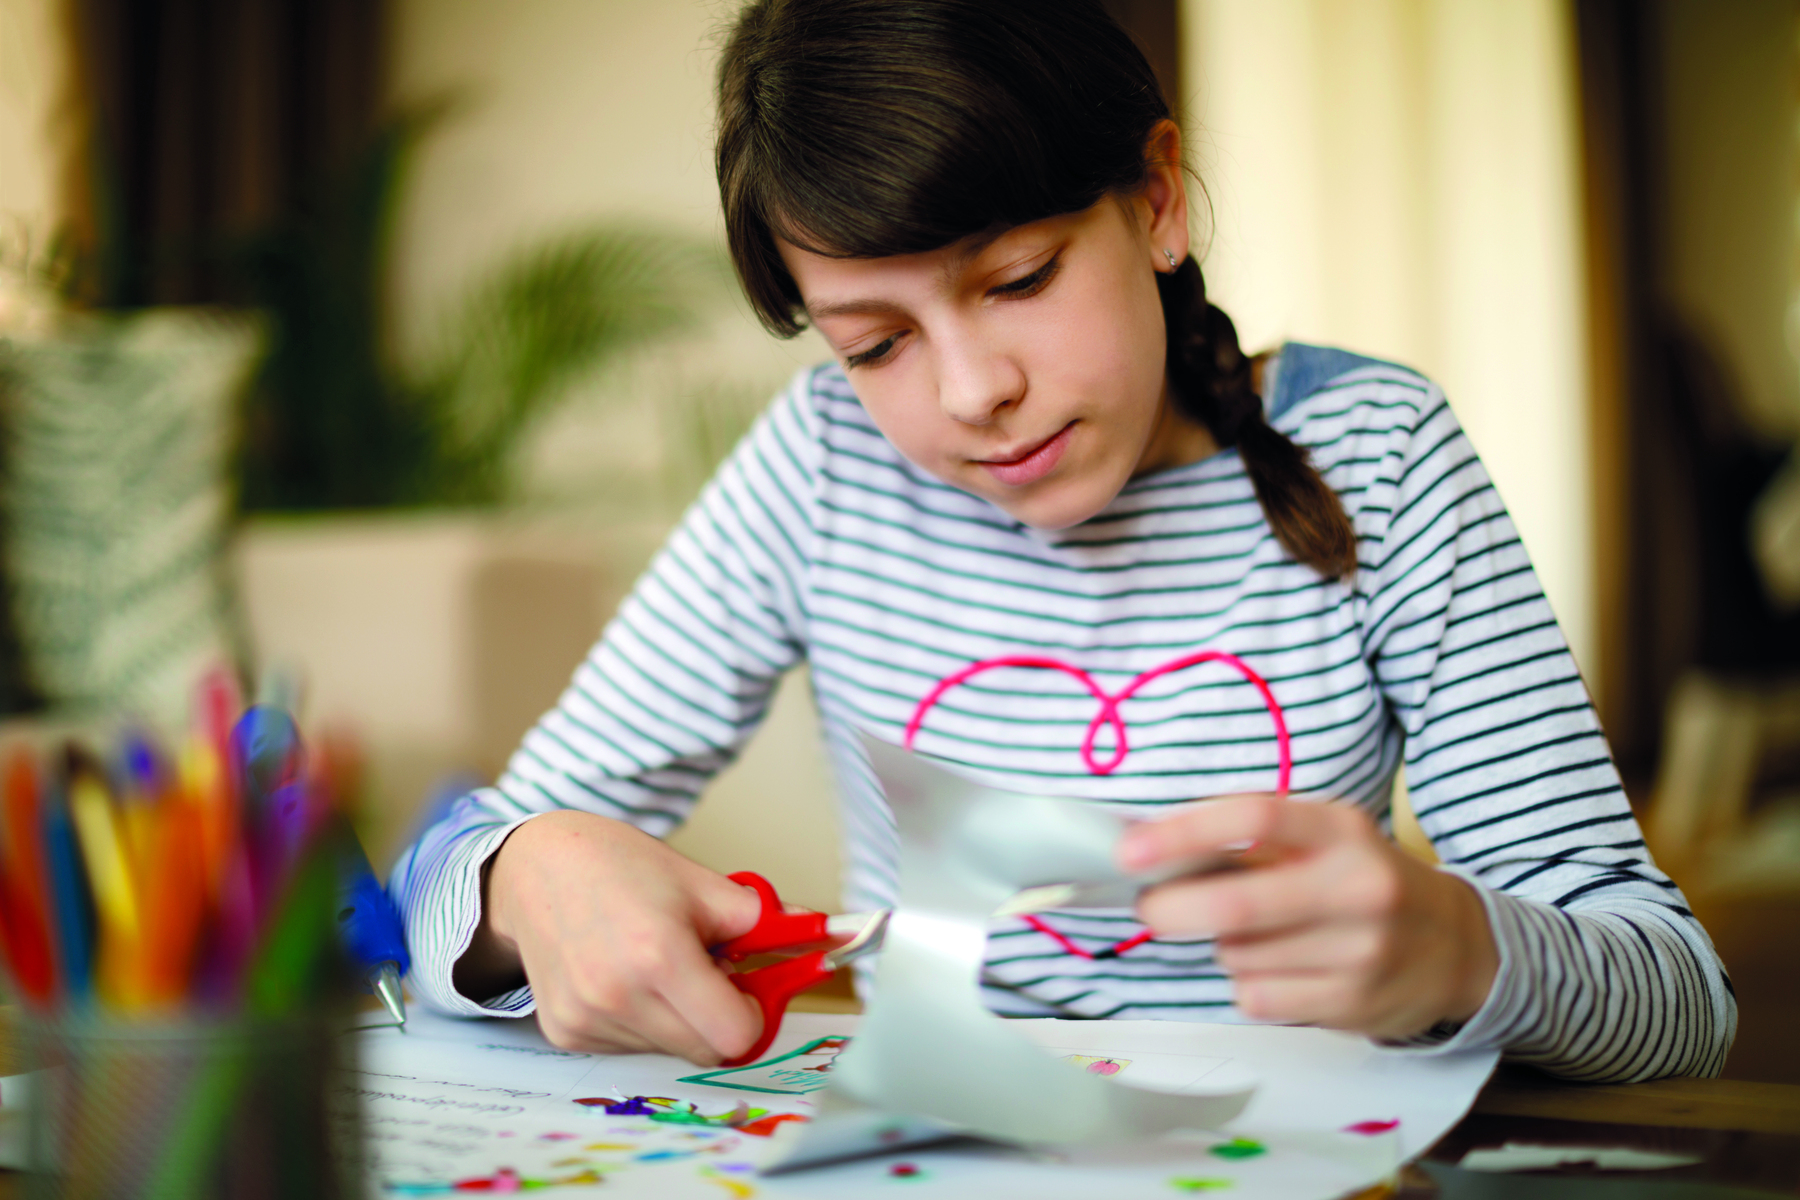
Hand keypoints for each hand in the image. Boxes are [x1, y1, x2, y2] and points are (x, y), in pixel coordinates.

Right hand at [454, 810, 763, 1063]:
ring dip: (677, 1018)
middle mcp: (617, 996)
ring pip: (667, 1050)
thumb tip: (827, 937)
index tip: (747, 988)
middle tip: (705, 969)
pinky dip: (640, 1020)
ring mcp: (586, 1019)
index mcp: (659, 955)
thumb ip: (765, 921)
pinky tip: (623, 977)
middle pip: (705, 1050)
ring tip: (656, 964)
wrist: (535, 868)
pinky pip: (628, 1046)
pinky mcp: (564, 1032)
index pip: (735, 1035)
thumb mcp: (702, 883)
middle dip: (718, 1016)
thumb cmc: (620, 866)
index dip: (752, 1014)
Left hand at [1116, 795, 1497, 1039]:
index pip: (1254, 819)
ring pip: (1240, 957)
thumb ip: (1251, 839)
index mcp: (1342, 830)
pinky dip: (1249, 984)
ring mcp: (1360, 952)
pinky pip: (1258, 998)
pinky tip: (1281, 967)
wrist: (1457, 947)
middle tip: (1149, 907)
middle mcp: (1357, 888)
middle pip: (1236, 906)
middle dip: (1172, 910)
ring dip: (1223, 947)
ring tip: (1256, 935)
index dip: (1183, 833)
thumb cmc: (1365, 880)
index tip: (1130, 852)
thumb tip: (1152, 847)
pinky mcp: (1353, 1004)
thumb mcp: (1325, 837)